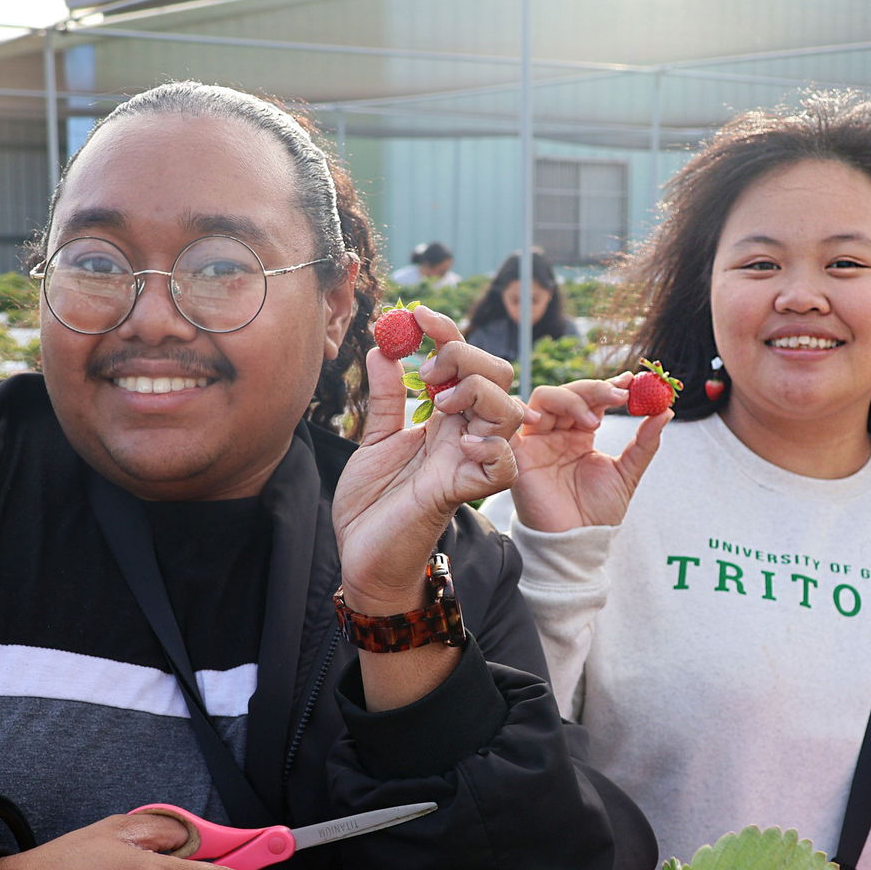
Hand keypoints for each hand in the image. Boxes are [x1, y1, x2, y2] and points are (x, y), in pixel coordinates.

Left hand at [334, 306, 523, 612]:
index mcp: (445, 420)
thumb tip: (383, 348)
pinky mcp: (464, 491)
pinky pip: (503, 467)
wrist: (361, 556)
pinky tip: (460, 443)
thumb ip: (386, 397)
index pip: (465, 364)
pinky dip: (490, 448)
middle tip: (426, 368)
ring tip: (440, 400)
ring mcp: (468, 462)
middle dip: (465, 356)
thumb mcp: (375, 439)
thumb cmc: (372, 505)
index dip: (446, 333)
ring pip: (509, 411)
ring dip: (478, 392)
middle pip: (498, 377)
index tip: (416, 313)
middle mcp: (464, 436)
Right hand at [509, 374, 669, 532]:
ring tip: (593, 419)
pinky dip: (525, 411)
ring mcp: (538, 440)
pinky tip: (545, 418)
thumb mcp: (627, 473)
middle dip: (594, 389)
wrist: (576, 541)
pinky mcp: (519, 452)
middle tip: (619, 395)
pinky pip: (513, 421)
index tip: (631, 381)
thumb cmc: (598, 512)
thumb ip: (644, 442)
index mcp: (581, 434)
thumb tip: (666, 411)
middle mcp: (558, 432)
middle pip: (569, 392)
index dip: (609, 386)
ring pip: (544, 399)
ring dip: (570, 399)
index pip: (592, 398)